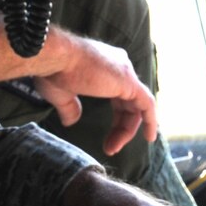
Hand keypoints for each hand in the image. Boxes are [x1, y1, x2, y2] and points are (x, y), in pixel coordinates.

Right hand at [30, 30, 157, 154]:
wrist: (55, 57)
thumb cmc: (54, 70)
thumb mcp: (61, 93)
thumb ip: (70, 107)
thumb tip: (71, 122)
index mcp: (105, 66)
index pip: (118, 96)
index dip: (117, 118)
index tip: (107, 138)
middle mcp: (119, 66)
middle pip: (128, 103)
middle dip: (121, 128)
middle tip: (109, 148)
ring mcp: (126, 73)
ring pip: (137, 107)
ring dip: (127, 130)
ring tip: (113, 149)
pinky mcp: (130, 82)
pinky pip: (148, 104)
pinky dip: (151, 121)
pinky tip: (149, 138)